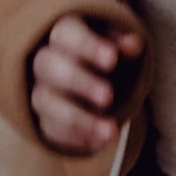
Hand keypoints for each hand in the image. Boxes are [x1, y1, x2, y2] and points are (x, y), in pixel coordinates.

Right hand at [30, 14, 142, 154]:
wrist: (84, 72)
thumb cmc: (102, 50)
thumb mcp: (113, 39)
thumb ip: (121, 40)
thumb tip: (134, 45)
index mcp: (63, 33)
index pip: (66, 34)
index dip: (88, 47)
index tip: (112, 59)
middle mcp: (45, 60)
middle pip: (49, 66)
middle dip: (79, 82)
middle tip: (109, 97)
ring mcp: (41, 91)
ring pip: (47, 103)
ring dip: (78, 119)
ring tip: (111, 131)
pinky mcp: (42, 118)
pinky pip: (50, 130)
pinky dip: (74, 139)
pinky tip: (99, 143)